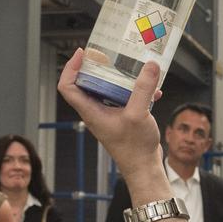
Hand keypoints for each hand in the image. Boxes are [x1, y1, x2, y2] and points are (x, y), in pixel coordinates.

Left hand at [57, 48, 163, 177]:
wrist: (144, 168)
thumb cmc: (134, 148)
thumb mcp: (138, 114)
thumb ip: (143, 89)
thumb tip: (150, 66)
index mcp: (91, 111)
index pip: (68, 87)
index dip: (71, 68)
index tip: (82, 54)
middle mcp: (97, 111)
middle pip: (89, 83)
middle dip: (98, 67)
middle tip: (109, 54)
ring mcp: (110, 114)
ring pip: (109, 89)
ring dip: (121, 77)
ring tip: (133, 65)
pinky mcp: (124, 117)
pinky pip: (126, 97)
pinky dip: (137, 90)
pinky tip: (154, 89)